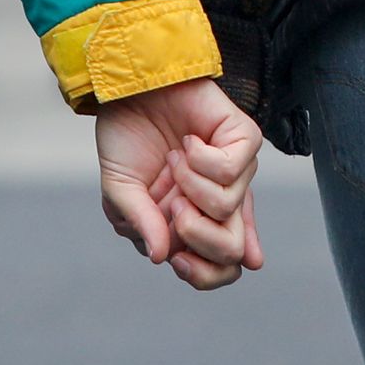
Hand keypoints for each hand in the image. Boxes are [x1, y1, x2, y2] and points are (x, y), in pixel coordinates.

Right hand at [95, 76, 264, 290]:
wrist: (128, 90)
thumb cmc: (126, 140)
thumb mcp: (120, 191)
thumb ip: (141, 224)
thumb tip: (161, 256)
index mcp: (198, 222)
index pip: (223, 269)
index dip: (204, 274)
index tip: (177, 258)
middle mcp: (223, 201)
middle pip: (233, 250)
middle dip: (198, 236)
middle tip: (173, 207)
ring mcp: (238, 171)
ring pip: (227, 207)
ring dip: (189, 186)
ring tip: (174, 162)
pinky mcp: (243, 140)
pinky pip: (230, 170)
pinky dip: (199, 161)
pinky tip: (188, 144)